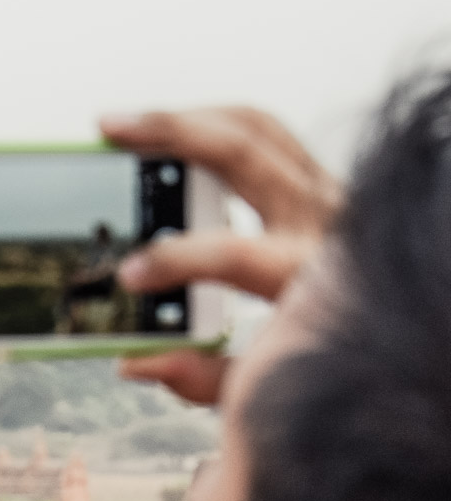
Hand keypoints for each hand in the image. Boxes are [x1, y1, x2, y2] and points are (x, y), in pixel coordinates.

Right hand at [101, 107, 341, 403]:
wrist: (390, 321)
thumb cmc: (325, 349)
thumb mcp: (266, 381)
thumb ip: (202, 377)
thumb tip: (138, 361)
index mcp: (309, 273)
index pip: (236, 252)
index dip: (176, 261)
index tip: (127, 276)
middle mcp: (324, 218)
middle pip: (243, 152)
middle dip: (170, 134)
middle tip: (111, 131)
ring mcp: (323, 190)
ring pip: (254, 126)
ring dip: (187, 119)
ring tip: (129, 125)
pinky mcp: (316, 180)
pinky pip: (263, 133)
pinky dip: (213, 124)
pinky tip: (171, 133)